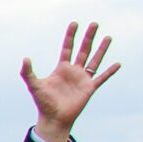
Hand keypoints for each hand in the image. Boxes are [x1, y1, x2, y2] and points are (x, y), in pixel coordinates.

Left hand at [21, 21, 118, 141]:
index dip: (70, 36)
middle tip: (94, 23)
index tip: (74, 23)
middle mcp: (73, 71)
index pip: (67, 48)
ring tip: (108, 37)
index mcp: (61, 68)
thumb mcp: (34, 86)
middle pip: (83, 50)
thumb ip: (27, 73)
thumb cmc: (43, 102)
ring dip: (101, 49)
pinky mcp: (89, 88)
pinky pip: (101, 78)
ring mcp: (82, 79)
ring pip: (94, 60)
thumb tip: (25, 59)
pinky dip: (109, 71)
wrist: (54, 118)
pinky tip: (117, 64)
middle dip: (88, 37)